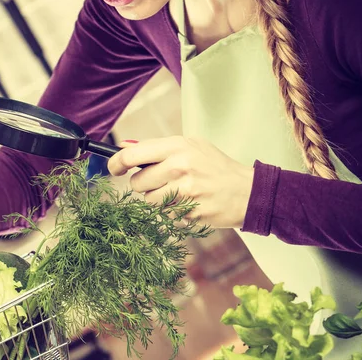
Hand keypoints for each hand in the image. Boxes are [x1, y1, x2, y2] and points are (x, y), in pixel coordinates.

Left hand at [107, 136, 254, 228]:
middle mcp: (179, 167)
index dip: (116, 163)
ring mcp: (185, 191)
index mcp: (177, 147)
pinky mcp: (189, 212)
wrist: (247, 192)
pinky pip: (164, 214)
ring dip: (158, 199)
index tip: (114, 168)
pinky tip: (188, 203)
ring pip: (148, 201)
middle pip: (137, 183)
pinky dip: (171, 211)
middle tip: (161, 182)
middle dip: (144, 185)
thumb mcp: (191, 146)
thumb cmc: (215, 167)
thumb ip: (157, 147)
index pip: (132, 155)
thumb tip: (125, 147)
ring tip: (178, 192)